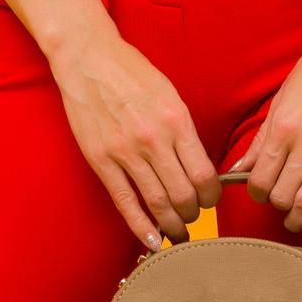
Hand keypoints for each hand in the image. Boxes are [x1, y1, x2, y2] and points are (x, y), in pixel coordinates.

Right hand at [48, 24, 220, 248]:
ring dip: (172, 225)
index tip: (210, 200)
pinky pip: (125, 202)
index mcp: (176, 121)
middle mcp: (154, 139)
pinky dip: (141, 226)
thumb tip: (197, 168)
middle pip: (183, 194)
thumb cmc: (132, 74)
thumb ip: (184, 132)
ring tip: (179, 233)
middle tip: (193, 217)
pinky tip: (153, 242)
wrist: (89, 59)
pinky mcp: (102, 161)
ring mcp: (126, 152)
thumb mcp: (170, 96)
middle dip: (193, 213)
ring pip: (157, 203)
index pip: (204, 174)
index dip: (212, 196)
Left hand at [233, 19, 301, 245]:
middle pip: (281, 195)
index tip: (259, 191)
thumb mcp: (281, 100)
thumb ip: (262, 139)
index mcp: (284, 127)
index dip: (255, 192)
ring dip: (294, 217)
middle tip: (277, 199)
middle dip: (275, 203)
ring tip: (292, 218)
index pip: (259, 179)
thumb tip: (239, 170)